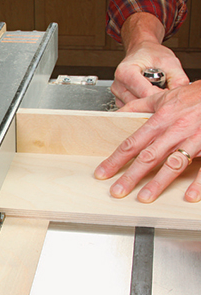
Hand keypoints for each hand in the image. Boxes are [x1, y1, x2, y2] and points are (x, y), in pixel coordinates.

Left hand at [94, 81, 200, 202]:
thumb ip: (138, 107)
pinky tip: (188, 196)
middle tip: (117, 191)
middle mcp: (175, 130)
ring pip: (173, 164)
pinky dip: (198, 183)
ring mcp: (195, 139)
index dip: (115, 159)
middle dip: (131, 175)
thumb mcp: (162, 97)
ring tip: (144, 197)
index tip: (102, 173)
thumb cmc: (195, 96)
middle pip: (148, 156)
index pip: (132, 143)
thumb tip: (117, 114)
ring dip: (158, 182)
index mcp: (161, 119)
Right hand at [110, 12, 189, 106]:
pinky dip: (144, 105)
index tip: (171, 92)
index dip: (162, 95)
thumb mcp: (169, 62)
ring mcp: (117, 95)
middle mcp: (118, 85)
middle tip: (165, 91)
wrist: (141, 52)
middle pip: (140, 103)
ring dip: (150, 103)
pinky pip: (134, 110)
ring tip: (156, 91)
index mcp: (125, 72)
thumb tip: (178, 95)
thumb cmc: (151, 55)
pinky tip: (149, 95)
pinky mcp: (119, 101)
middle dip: (156, 100)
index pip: (145, 93)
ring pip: (137, 109)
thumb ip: (177, 78)